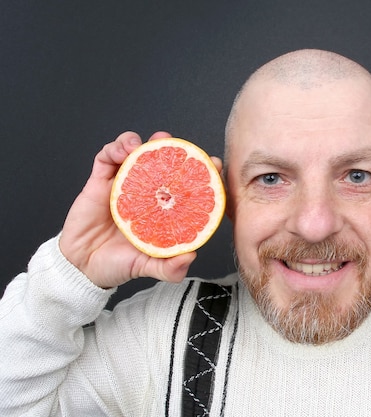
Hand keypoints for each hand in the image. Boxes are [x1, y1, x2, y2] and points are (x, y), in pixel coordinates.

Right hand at [59, 131, 221, 288]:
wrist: (82, 267)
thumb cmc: (118, 264)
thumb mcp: (148, 268)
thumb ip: (169, 268)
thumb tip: (190, 257)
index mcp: (163, 209)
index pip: (185, 185)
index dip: (201, 171)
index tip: (214, 164)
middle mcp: (146, 193)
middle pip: (162, 162)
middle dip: (174, 148)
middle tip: (180, 146)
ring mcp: (123, 184)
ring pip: (135, 152)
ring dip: (142, 142)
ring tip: (149, 143)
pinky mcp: (99, 182)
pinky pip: (106, 158)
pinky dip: (115, 148)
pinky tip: (123, 151)